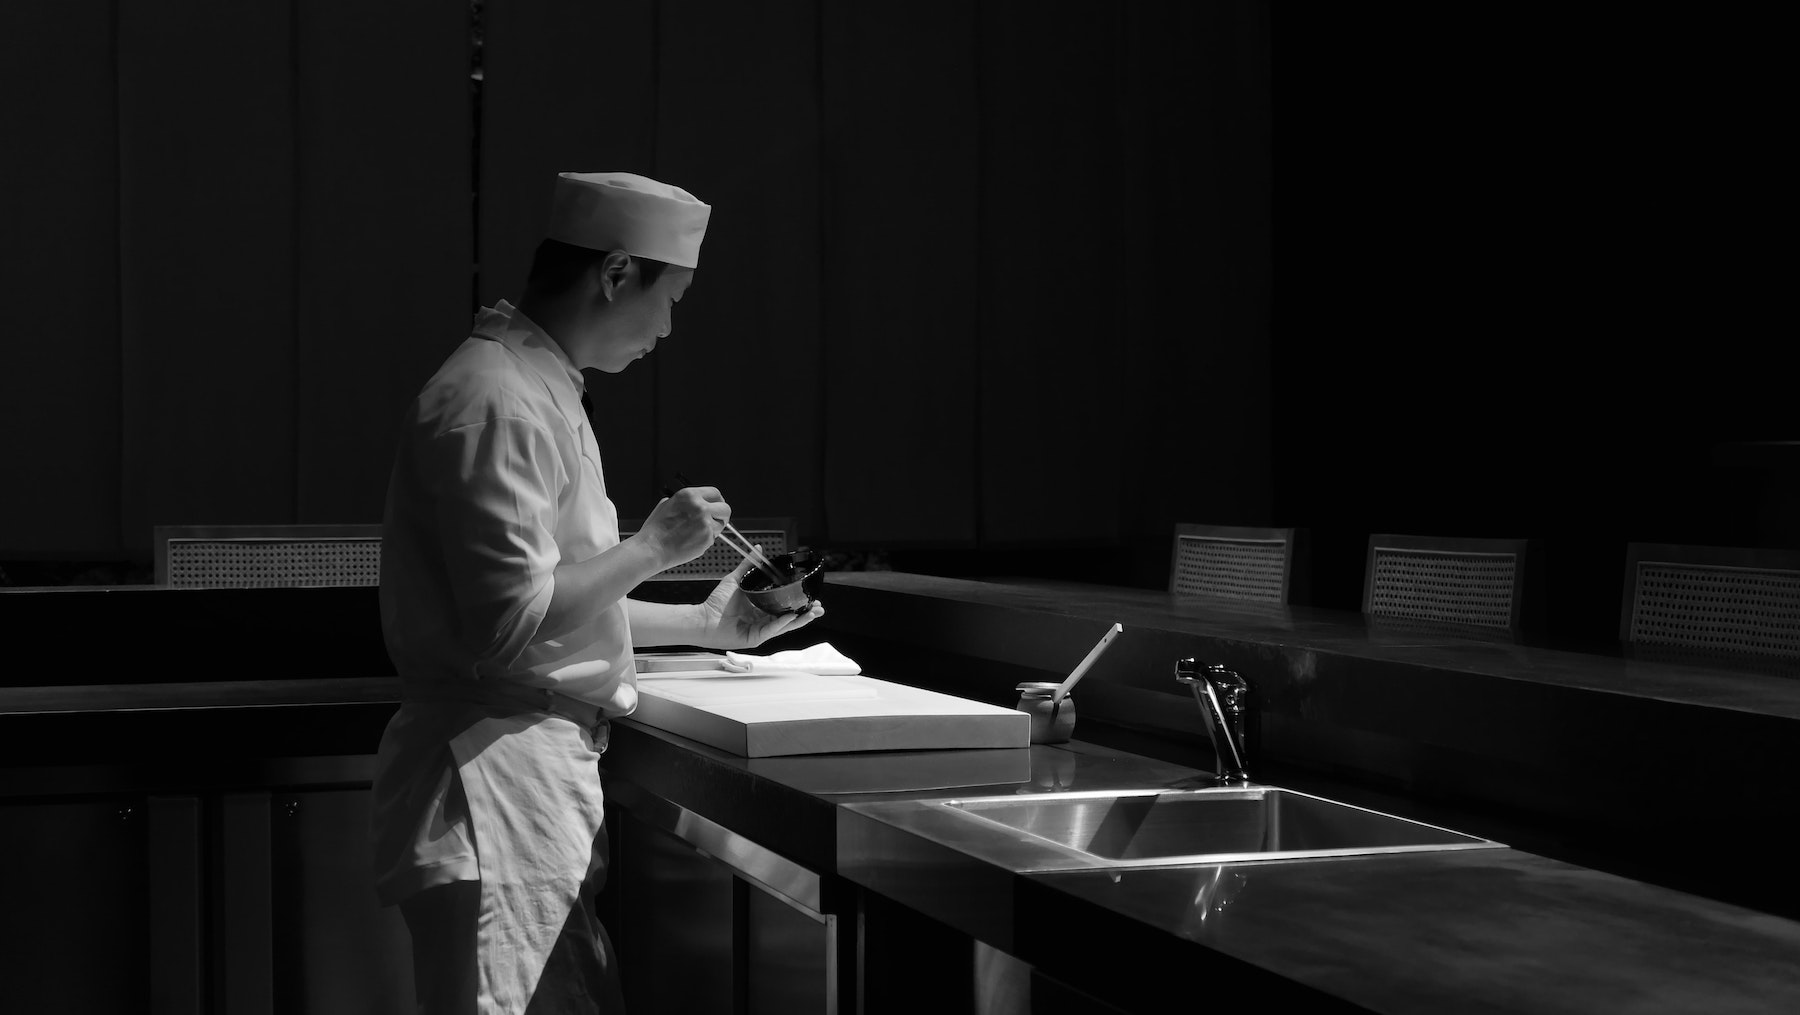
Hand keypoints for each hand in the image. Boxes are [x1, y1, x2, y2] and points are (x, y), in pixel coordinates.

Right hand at [633, 486, 728, 570]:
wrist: (652, 548)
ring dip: (713, 529)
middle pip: (725, 508)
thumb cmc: (655, 530)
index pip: (715, 493)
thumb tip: (694, 503)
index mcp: (689, 495)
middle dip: (721, 515)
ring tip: (696, 533)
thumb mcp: (666, 505)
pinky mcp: (707, 538)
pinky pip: (713, 538)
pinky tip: (692, 541)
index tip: (717, 506)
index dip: (717, 500)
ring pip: (721, 525)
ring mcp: (705, 523)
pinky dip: (705, 540)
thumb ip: (684, 503)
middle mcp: (700, 507)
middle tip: (715, 521)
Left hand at [696, 553, 824, 649]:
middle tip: (819, 607)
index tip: (811, 596)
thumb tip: (759, 548)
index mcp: (761, 609)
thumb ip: (749, 565)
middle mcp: (763, 621)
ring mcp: (760, 631)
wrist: (703, 618)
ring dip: (800, 620)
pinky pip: (771, 630)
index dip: (798, 602)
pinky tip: (791, 616)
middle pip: (790, 618)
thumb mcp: (737, 580)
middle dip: (806, 613)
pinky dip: (782, 624)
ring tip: (814, 613)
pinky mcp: (755, 639)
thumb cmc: (717, 602)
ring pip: (785, 626)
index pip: (784, 606)